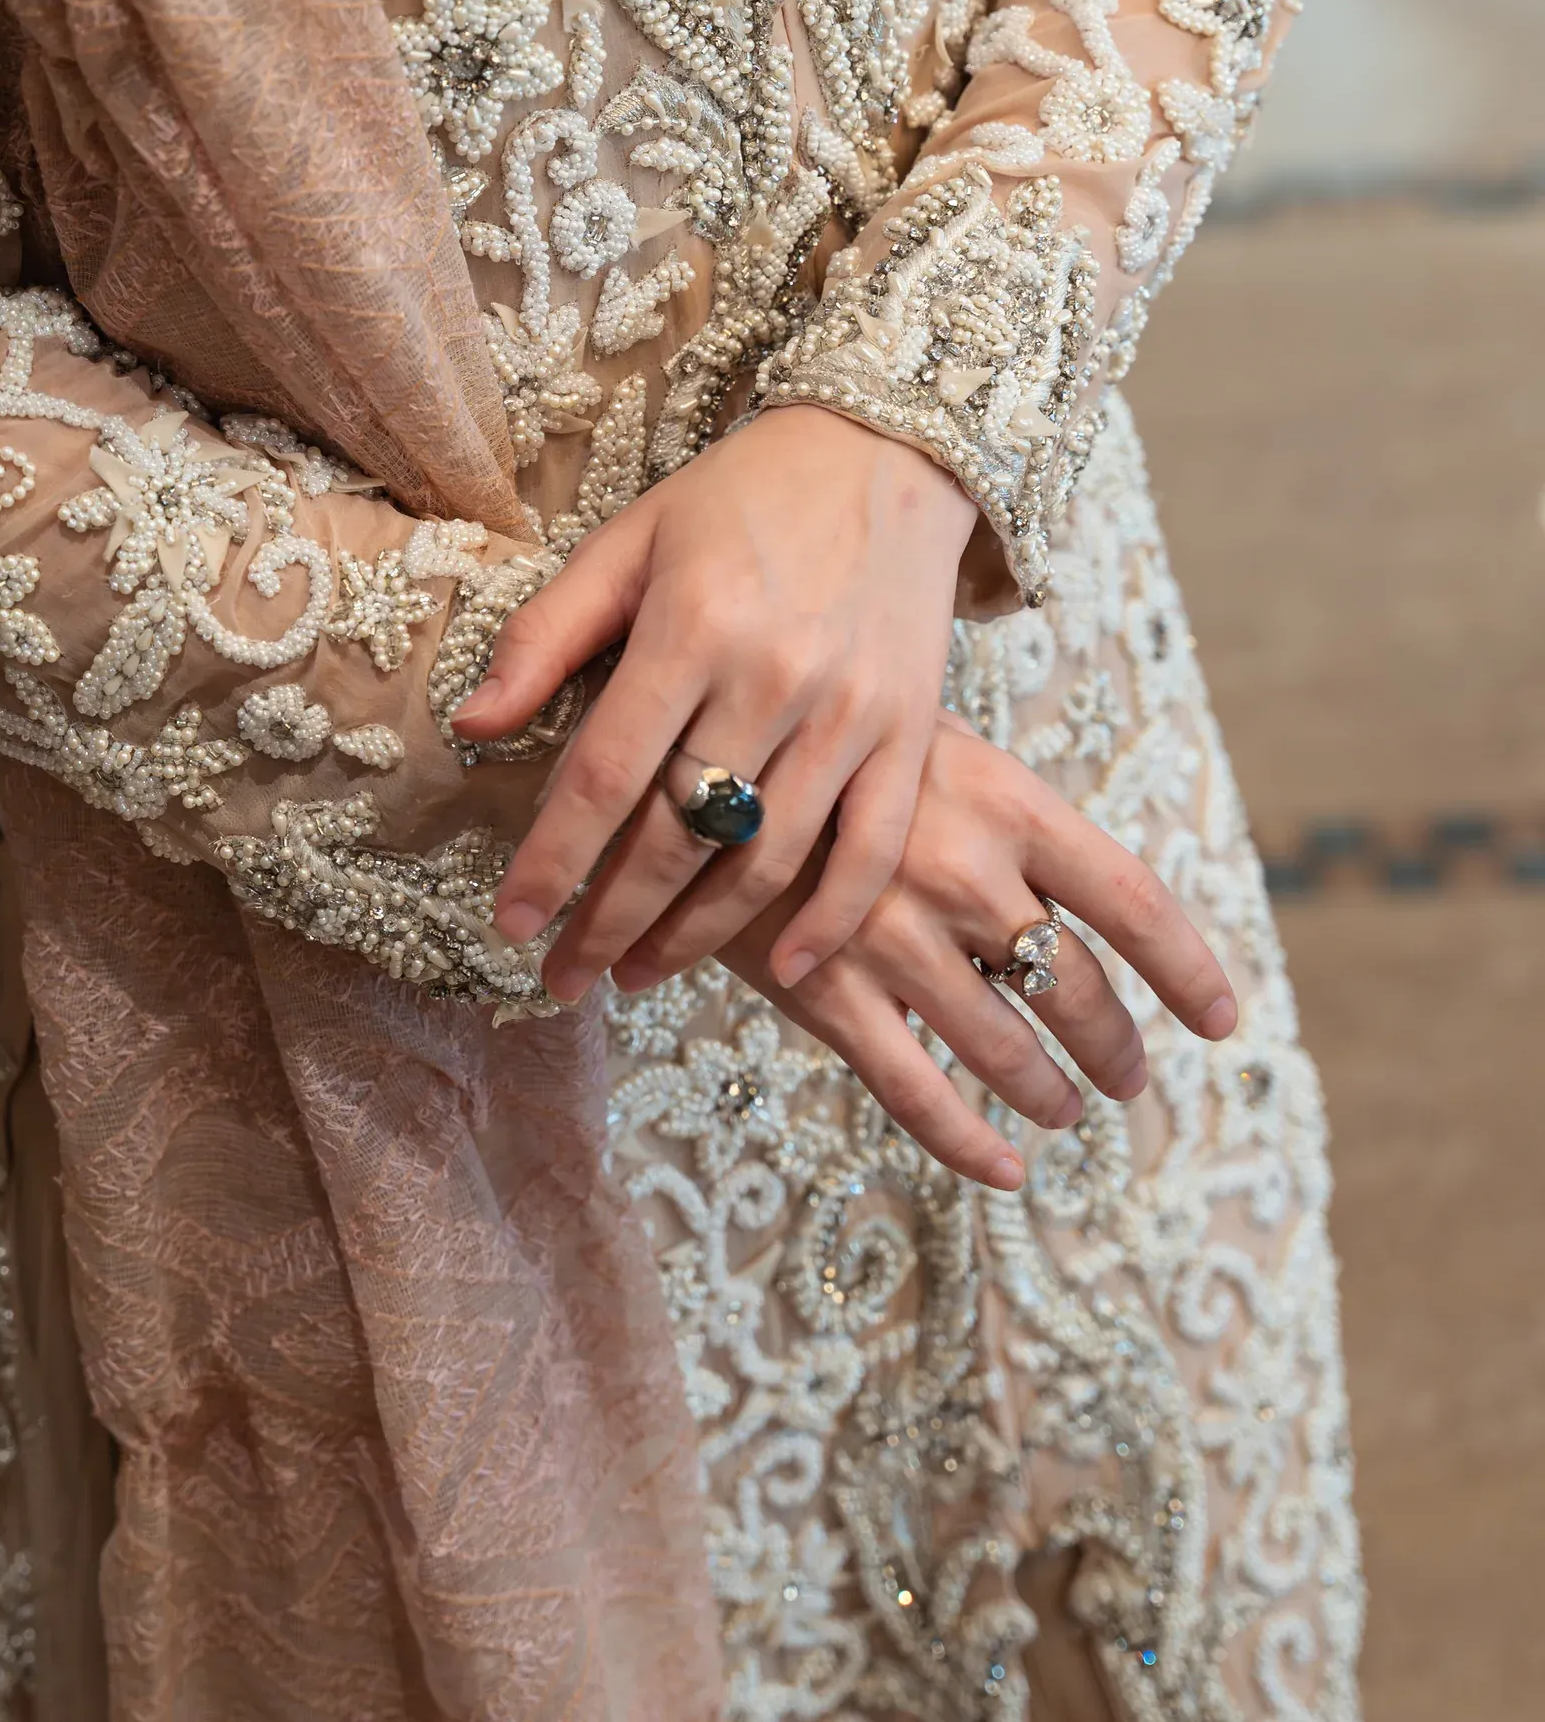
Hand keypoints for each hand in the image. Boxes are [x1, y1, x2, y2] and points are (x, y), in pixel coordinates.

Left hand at [452, 410, 977, 999]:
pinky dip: (831, 921)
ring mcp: (851, 713)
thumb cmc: (740, 496)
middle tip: (562, 979)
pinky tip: (785, 971)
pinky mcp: (912, 732)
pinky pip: (871, 850)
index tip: (511, 926)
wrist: (886, 449)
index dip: (553, 861)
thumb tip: (469, 727)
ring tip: (639, 973)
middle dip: (610, 922)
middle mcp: (774, 677)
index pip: (606, 775)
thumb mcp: (629, 539)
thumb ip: (547, 634)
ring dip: (699, 936)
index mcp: (692, 625)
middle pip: (680, 836)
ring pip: (768, 860)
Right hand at [680, 715, 1238, 1191]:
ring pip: (1007, 1049)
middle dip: (1113, 1046)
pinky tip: (1005, 1168)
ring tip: (1064, 1108)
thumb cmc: (811, 733)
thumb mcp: (920, 735)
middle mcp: (965, 872)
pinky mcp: (827, 991)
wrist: (680, 747)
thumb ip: (991, 809)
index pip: (1131, 898)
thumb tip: (1058, 882)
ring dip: (1049, 1090)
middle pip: (1076, 987)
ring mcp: (897, 937)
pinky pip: (918, 1093)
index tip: (1220, 1021)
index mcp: (1003, 799)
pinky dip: (972, 1143)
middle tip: (1126, 1076)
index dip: (1187, 968)